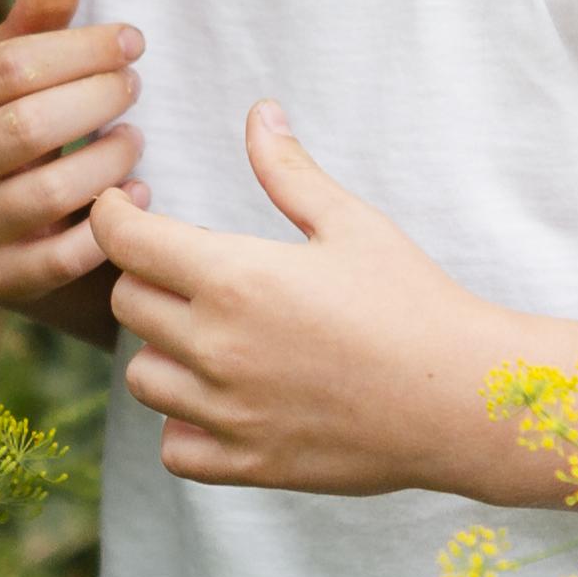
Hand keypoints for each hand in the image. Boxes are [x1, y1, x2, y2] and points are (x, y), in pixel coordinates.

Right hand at [0, 0, 143, 318]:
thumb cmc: (17, 128)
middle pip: (28, 126)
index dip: (81, 48)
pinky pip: (63, 256)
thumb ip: (39, 18)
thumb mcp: (17, 70)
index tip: (132, 41)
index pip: (9, 67)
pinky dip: (110, 222)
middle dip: (98, 99)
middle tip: (136, 86)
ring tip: (135, 137)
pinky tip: (136, 191)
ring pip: (50, 192)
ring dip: (110, 158)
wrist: (3, 229)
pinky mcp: (0, 278)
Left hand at [96, 103, 509, 493]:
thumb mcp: (351, 224)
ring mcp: (228, 411)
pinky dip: (183, 424)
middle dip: (145, 277)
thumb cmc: (414, 302)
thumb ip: (290, 171)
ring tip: (206, 335)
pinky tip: (217, 401)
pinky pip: (174, 447)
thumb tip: (259, 113)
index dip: (114, 216)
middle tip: (184, 269)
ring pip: (141, 377)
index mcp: (235, 278)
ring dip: (161, 351)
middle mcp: (217, 346)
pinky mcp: (248, 463)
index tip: (125, 209)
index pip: (125, 241)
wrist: (464, 398)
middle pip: (127, 304)